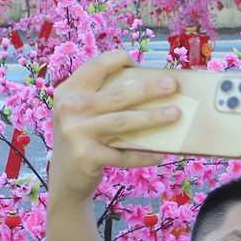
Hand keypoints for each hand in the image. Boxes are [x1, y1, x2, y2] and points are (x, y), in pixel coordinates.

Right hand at [49, 51, 179, 203]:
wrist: (65, 180)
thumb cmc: (84, 140)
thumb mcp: (84, 114)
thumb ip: (105, 99)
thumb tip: (151, 86)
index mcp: (70, 91)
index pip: (97, 65)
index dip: (120, 60)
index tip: (141, 66)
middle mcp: (69, 109)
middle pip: (117, 94)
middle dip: (148, 88)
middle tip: (173, 85)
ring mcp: (76, 132)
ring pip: (123, 121)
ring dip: (152, 117)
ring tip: (175, 114)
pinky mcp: (86, 156)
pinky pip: (124, 154)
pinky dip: (144, 155)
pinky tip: (159, 154)